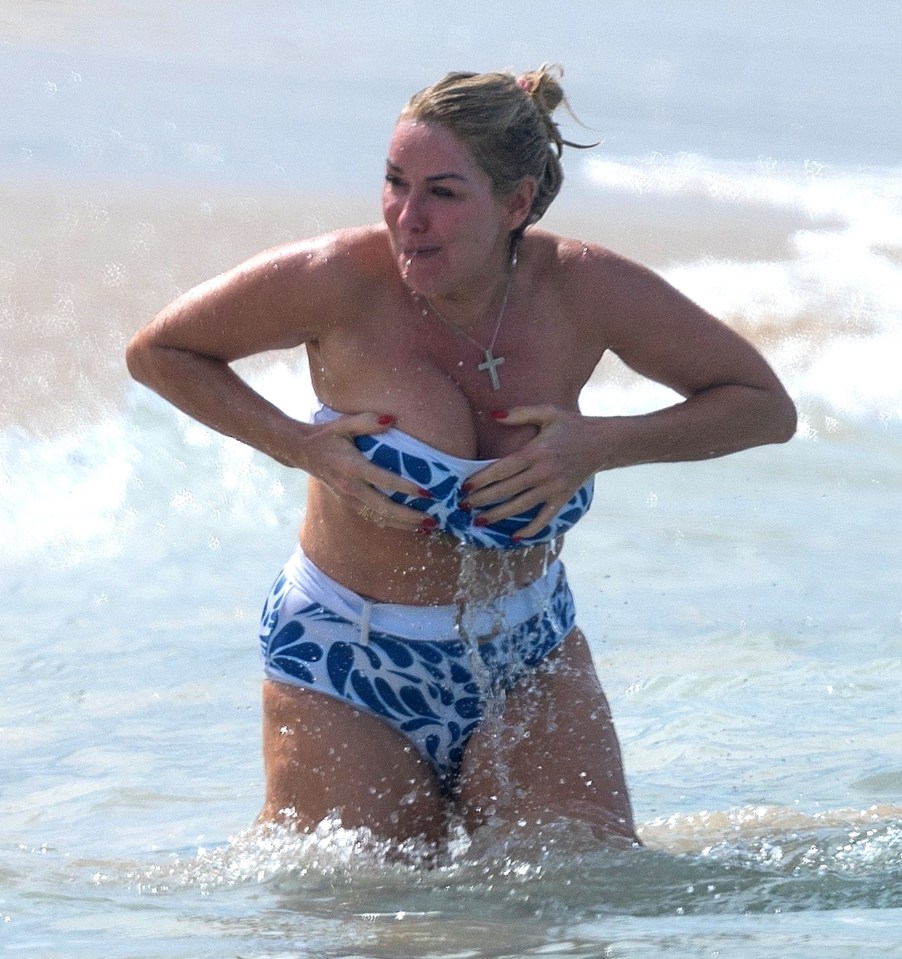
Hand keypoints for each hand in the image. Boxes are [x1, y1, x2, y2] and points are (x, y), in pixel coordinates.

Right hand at [298, 411, 431, 531]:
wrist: (302, 452)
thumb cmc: (327, 435)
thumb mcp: (344, 423)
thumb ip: (367, 421)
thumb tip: (391, 420)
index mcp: (352, 467)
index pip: (383, 480)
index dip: (405, 487)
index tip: (427, 492)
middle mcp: (351, 487)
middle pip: (384, 508)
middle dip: (409, 516)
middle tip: (432, 520)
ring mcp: (349, 498)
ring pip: (379, 517)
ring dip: (404, 524)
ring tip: (426, 527)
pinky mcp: (349, 502)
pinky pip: (373, 516)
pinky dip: (392, 523)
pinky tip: (409, 525)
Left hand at [463, 405, 599, 539]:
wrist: (603, 443)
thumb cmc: (571, 426)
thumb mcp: (548, 412)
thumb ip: (520, 413)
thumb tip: (494, 414)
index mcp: (536, 451)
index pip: (503, 468)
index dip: (482, 479)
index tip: (465, 487)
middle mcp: (543, 472)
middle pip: (507, 490)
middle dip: (483, 499)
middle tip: (464, 506)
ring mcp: (554, 488)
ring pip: (521, 506)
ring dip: (499, 515)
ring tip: (480, 522)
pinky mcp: (563, 498)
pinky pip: (545, 518)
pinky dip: (531, 529)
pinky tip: (515, 536)